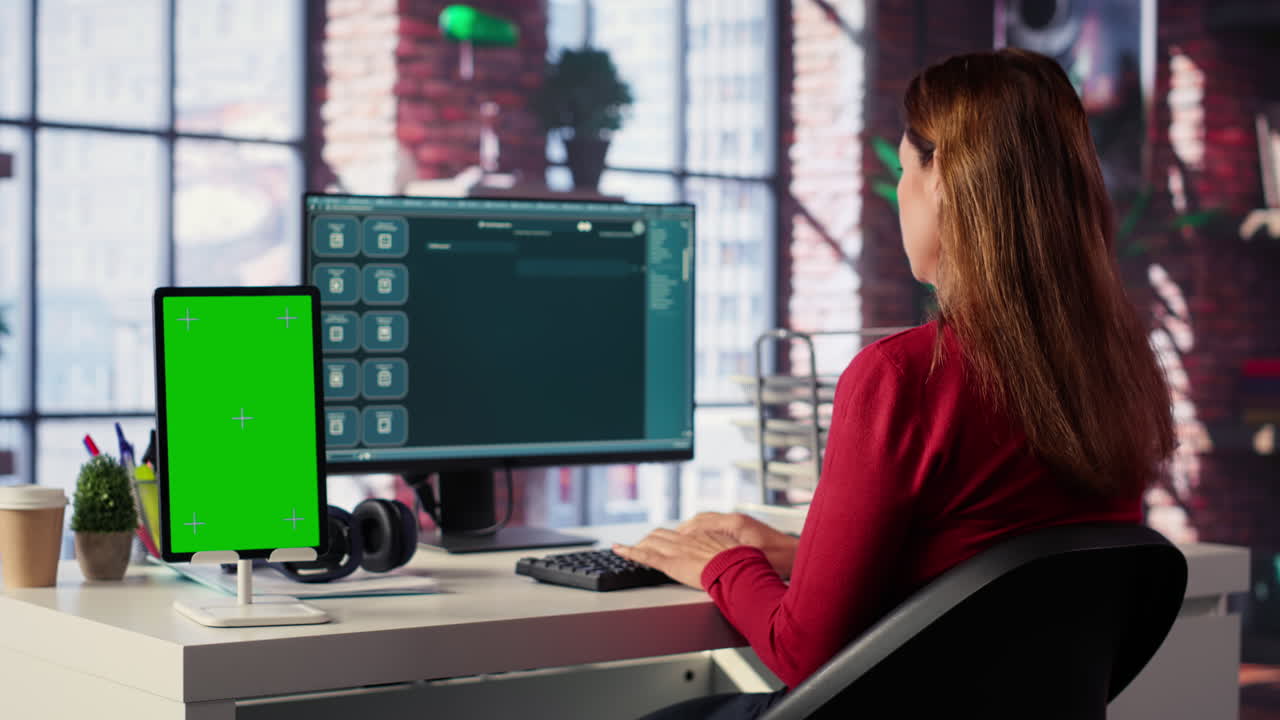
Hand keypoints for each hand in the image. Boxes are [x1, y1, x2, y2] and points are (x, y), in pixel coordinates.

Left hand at [612, 528, 740, 589]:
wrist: (737, 568)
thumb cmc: (740, 563)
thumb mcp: (735, 553)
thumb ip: (727, 553)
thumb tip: (733, 558)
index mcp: (701, 536)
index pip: (680, 534)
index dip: (670, 538)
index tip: (666, 541)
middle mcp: (686, 539)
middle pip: (661, 534)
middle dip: (650, 539)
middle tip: (643, 545)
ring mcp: (676, 550)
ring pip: (651, 542)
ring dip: (639, 545)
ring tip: (629, 550)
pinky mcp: (670, 563)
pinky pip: (645, 556)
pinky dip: (629, 552)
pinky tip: (619, 550)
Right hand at [678, 512, 798, 578]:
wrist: (797, 554)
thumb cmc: (780, 558)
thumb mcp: (751, 560)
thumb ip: (729, 556)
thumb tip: (710, 556)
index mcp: (735, 524)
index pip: (701, 523)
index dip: (684, 532)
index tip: (672, 539)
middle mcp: (735, 520)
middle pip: (701, 520)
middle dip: (684, 530)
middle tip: (669, 540)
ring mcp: (738, 523)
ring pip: (707, 523)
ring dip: (693, 531)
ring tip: (680, 541)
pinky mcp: (742, 530)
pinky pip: (716, 527)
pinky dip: (704, 533)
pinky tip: (700, 543)